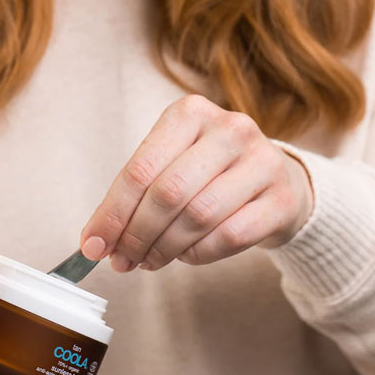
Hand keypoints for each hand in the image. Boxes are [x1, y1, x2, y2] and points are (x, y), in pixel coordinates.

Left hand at [80, 94, 313, 271]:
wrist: (275, 179)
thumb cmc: (208, 173)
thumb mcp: (169, 166)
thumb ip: (133, 198)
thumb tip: (96, 242)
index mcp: (189, 113)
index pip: (140, 170)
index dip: (112, 214)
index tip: (93, 246)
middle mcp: (229, 129)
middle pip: (167, 193)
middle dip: (136, 235)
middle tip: (121, 260)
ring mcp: (262, 161)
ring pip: (198, 216)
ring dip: (164, 248)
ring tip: (148, 260)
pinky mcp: (282, 198)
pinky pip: (229, 236)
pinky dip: (198, 254)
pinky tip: (185, 255)